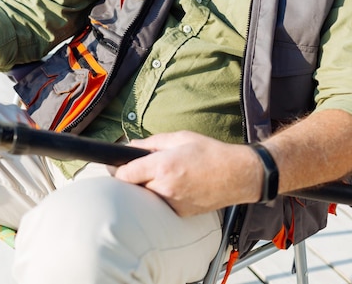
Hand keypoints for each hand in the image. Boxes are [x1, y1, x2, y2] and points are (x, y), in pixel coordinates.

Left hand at [114, 131, 261, 215]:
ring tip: (156, 177)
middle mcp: (164, 187)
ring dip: (144, 189)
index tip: (112, 166)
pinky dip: (159, 197)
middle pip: (132, 188)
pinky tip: (171, 187)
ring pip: (146, 198)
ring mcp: (172, 203)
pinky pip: (160, 205)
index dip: (115, 170)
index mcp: (162, 166)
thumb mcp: (179, 138)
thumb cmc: (210, 152)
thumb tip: (131, 146)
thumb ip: (151, 142)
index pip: (124, 175)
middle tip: (133, 170)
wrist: (238, 175)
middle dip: (130, 179)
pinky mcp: (180, 213)